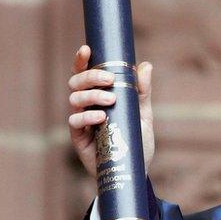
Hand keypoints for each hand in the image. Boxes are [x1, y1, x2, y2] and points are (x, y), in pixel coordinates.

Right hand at [67, 45, 154, 177]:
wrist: (135, 170)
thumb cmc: (136, 140)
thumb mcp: (143, 114)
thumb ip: (142, 91)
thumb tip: (145, 65)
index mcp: (99, 95)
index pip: (85, 73)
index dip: (82, 60)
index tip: (87, 49)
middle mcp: (87, 105)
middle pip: (77, 82)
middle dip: (91, 77)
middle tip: (110, 80)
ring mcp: (81, 120)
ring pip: (74, 99)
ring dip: (91, 95)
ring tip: (110, 100)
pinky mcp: (79, 138)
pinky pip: (75, 121)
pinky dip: (87, 116)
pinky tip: (100, 117)